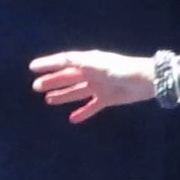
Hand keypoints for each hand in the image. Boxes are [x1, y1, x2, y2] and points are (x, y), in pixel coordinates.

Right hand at [30, 50, 154, 122]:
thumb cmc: (124, 69)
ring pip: (76, 91)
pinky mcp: (107, 99)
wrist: (147, 81)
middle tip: (36, 87)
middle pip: (68, 77)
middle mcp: (92, 73)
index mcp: (89, 61)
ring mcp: (99, 86)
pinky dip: (83, 112)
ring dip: (63, 95)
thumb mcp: (100, 65)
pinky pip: (92, 106)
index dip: (48, 63)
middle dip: (52, 81)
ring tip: (48, 100)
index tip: (32, 67)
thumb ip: (82, 63)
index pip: (64, 61)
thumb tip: (63, 60)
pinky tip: (72, 119)